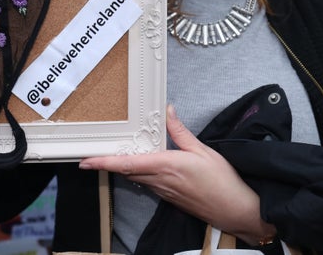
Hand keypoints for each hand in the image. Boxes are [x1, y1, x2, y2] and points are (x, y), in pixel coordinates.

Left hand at [79, 105, 275, 243]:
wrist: (237, 210)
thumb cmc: (223, 181)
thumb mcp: (202, 150)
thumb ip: (180, 132)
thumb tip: (168, 112)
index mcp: (166, 166)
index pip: (127, 163)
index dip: (104, 163)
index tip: (86, 161)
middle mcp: (160, 181)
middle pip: (127, 171)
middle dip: (107, 164)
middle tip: (89, 155)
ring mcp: (164, 191)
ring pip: (136, 177)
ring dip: (122, 168)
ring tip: (108, 157)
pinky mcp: (170, 197)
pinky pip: (148, 183)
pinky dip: (138, 173)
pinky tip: (139, 165)